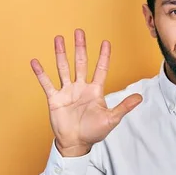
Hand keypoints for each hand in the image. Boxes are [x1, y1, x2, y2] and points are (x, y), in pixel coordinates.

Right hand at [30, 29, 141, 156]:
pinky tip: (35, 62)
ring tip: (59, 39)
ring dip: (61, 54)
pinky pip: (47, 83)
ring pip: (64, 68)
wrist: (76, 143)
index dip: (104, 56)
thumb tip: (140, 98)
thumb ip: (124, 107)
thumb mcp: (111, 119)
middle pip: (81, 63)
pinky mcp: (55, 99)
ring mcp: (67, 92)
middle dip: (80, 47)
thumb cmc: (94, 132)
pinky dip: (41, 73)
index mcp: (95, 91)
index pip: (101, 69)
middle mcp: (81, 87)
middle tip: (79, 31)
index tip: (106, 42)